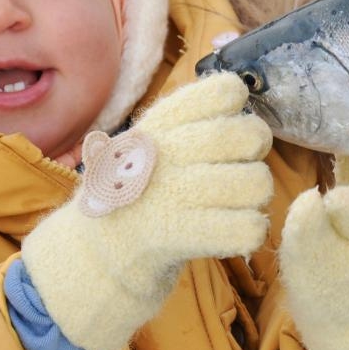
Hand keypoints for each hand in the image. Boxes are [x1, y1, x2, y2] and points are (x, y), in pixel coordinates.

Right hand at [21, 73, 272, 349]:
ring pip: (258, 183)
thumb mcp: (148, 144)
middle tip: (238, 174)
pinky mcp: (177, 236)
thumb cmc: (135, 195)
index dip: (242, 113)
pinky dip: (250, 233)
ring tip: (235, 207)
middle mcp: (165, 149)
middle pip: (251, 135)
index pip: (227, 91)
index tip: (227, 136)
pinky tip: (231, 234)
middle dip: (256, 157)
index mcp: (162, 122)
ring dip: (256, 200)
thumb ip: (192, 119)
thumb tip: (242, 94)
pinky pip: (248, 228)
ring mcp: (170, 193)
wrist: (91, 258)